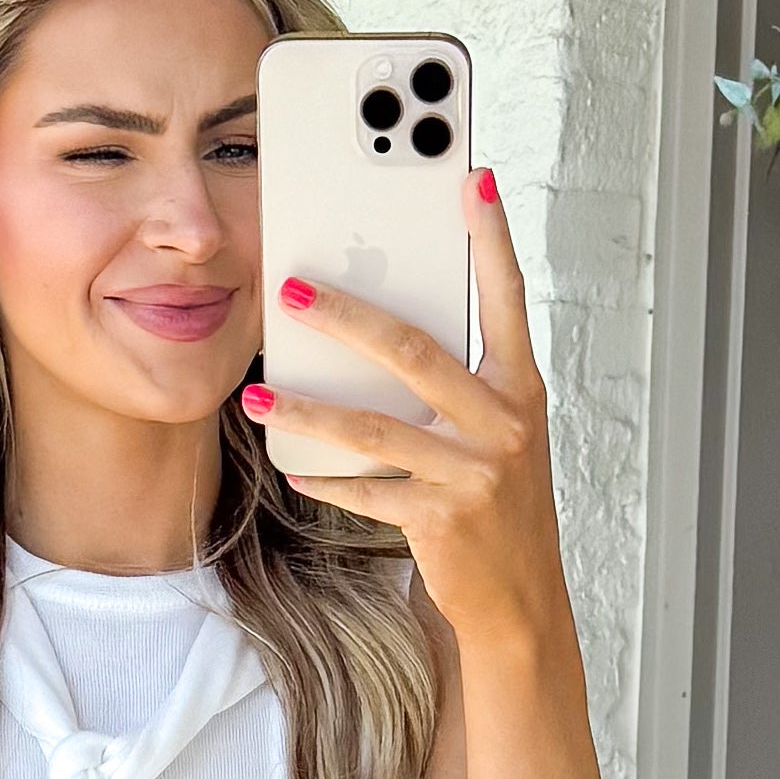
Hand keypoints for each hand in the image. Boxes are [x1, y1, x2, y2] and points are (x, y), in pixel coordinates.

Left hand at [245, 173, 567, 658]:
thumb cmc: (498, 502)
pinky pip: (367, 490)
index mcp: (521, 387)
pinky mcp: (441, 520)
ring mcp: (474, 473)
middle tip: (293, 289)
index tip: (472, 178)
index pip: (507, 297)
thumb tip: (379, 331)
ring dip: (308, 408)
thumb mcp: (496, 432)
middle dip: (347, 316)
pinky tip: (292, 464)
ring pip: (375, 427)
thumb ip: (458, 380)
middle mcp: (504, 424)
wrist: (520, 600)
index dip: (491, 237)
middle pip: (415, 352)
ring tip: (258, 394)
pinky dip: (324, 477)